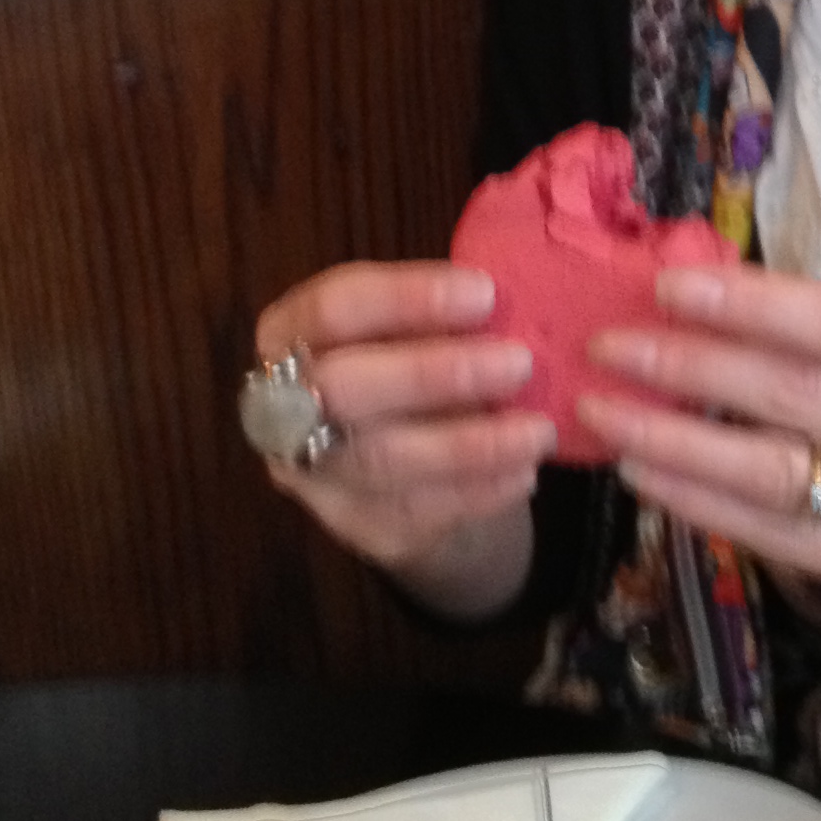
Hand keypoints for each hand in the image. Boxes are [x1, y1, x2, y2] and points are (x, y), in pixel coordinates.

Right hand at [252, 262, 552, 617]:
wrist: (410, 465)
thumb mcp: (418, 327)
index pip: (334, 307)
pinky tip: (523, 471)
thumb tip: (515, 296)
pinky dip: (480, 490)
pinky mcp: (358, 527)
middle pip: (344, 388)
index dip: (406, 297)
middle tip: (519, 363)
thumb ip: (444, 312)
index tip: (485, 293)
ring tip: (537, 430)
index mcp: (289, 333)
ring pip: (382, 459)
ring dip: (470, 444)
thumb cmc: (415, 365)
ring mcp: (315, 474)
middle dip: (435, 373)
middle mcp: (283, 405)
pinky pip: (418, 510)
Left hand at [578, 267, 820, 640]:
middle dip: (693, 367)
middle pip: (801, 397)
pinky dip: (707, 507)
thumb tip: (729, 303)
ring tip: (611, 417)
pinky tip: (653, 480)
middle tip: (611, 347)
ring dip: (680, 444)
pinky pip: (782, 540)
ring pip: (781, 475)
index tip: (671, 286)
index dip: (753, 305)